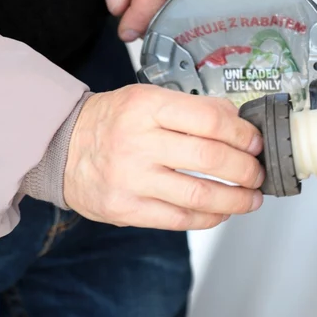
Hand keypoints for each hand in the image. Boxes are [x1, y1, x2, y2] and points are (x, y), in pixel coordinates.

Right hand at [64, 85, 264, 229]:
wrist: (60, 148)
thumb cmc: (110, 122)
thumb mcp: (145, 98)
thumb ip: (189, 108)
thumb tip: (236, 122)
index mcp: (146, 107)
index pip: (209, 119)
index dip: (242, 134)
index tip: (254, 142)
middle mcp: (138, 141)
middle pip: (210, 158)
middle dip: (246, 169)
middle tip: (257, 173)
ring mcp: (131, 178)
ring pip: (200, 194)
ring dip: (235, 199)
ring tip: (250, 198)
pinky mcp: (126, 208)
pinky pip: (179, 218)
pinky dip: (208, 217)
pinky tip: (220, 212)